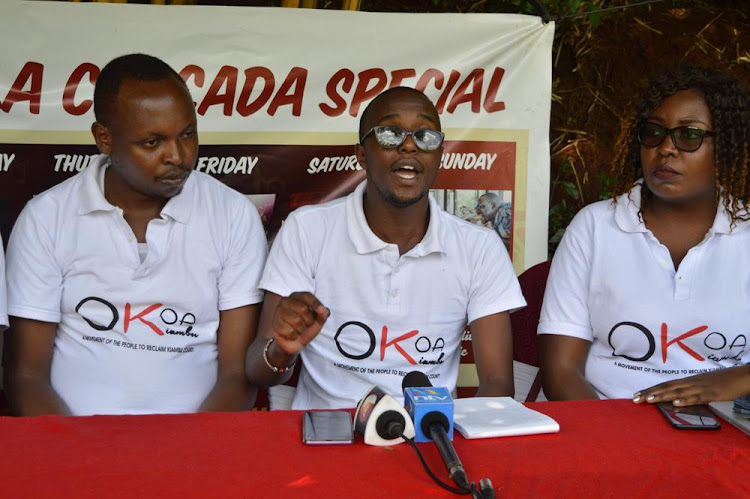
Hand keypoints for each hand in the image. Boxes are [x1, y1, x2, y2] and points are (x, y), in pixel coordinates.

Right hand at [271, 291, 328, 356]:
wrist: (294, 342)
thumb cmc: (306, 327)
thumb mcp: (318, 321)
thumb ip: (323, 314)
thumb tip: (324, 310)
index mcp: (296, 296)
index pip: (306, 296)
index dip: (315, 303)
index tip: (322, 311)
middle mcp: (286, 301)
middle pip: (303, 309)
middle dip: (309, 321)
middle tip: (306, 324)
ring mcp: (278, 312)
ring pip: (296, 321)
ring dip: (301, 329)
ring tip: (298, 330)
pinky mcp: (275, 324)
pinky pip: (290, 331)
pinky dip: (294, 336)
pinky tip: (291, 334)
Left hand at [633, 365, 749, 405]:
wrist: (740, 376)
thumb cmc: (720, 383)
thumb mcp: (701, 387)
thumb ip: (688, 393)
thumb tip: (675, 401)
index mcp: (687, 381)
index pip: (664, 385)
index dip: (650, 389)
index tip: (636, 394)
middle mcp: (690, 382)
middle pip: (666, 387)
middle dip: (650, 393)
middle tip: (635, 398)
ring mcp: (700, 387)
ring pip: (678, 391)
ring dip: (662, 395)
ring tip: (649, 400)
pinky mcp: (711, 393)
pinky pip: (697, 397)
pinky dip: (686, 400)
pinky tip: (676, 403)